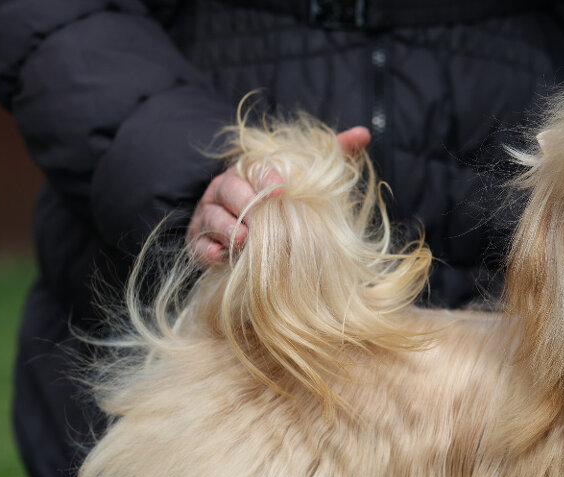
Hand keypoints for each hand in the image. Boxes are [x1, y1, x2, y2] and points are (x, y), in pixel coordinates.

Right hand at [187, 126, 371, 265]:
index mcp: (250, 172)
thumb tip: (364, 134)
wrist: (253, 237)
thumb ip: (334, 153)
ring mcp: (210, 217)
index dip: (267, 177)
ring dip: (227, 229)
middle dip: (244, 203)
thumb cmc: (282, 205)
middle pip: (229, 190)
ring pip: (212, 218)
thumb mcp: (308, 178)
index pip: (255, 168)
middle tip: (260, 217)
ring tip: (244, 240)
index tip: (281, 188)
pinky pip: (199, 246)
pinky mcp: (200, 243)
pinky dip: (209, 250)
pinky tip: (221, 256)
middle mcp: (225, 191)